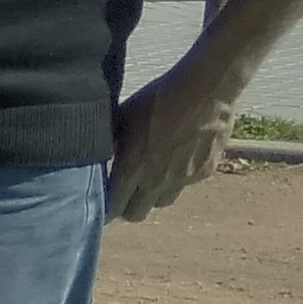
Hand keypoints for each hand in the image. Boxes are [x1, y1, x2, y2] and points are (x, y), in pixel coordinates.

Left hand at [110, 58, 245, 221]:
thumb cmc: (158, 98)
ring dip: (153, 195)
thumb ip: (110, 142)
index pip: (113, 207)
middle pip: (136, 214)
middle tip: (123, 196)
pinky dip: (179, 178)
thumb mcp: (123, 117)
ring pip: (162, 202)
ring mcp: (183, 179)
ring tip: (150, 178)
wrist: (205, 89)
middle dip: (126, 208)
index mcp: (132, 169)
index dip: (105, 211)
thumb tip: (97, 154)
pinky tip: (178, 159)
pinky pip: (187, 184)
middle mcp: (156, 182)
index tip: (101, 208)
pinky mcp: (205, 172)